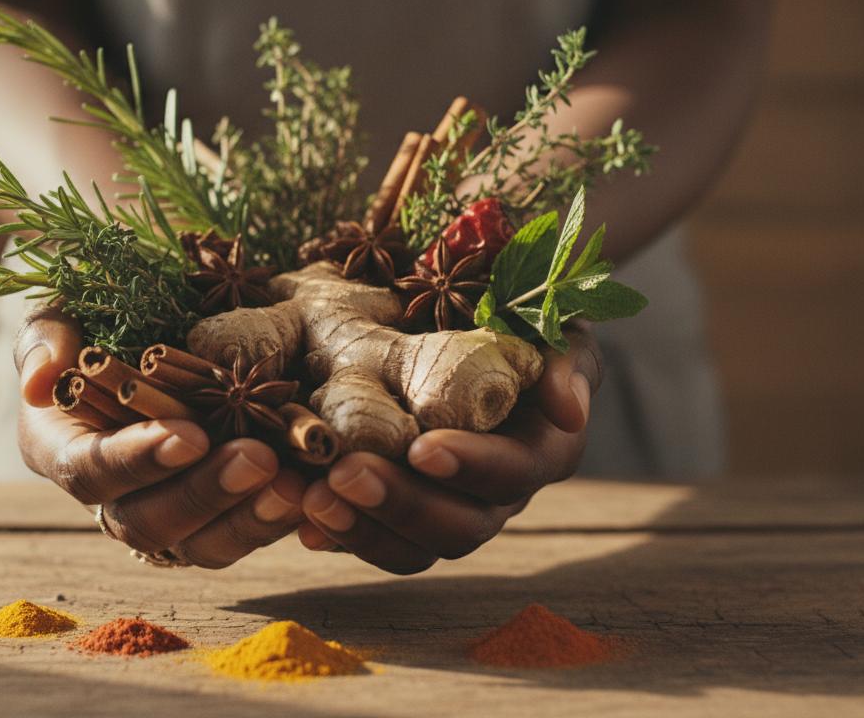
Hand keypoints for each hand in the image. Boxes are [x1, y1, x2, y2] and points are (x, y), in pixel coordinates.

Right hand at [14, 308, 305, 567]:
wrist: (147, 329)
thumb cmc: (95, 315)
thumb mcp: (61, 311)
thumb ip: (44, 337)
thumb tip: (42, 379)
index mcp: (59, 447)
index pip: (89, 470)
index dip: (137, 460)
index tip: (189, 436)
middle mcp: (108, 494)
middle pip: (147, 521)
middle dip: (204, 493)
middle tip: (259, 458)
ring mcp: (164, 510)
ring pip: (199, 544)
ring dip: (248, 520)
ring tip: (294, 488)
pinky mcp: (213, 518)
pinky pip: (242, 537)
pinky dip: (278, 522)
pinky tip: (313, 499)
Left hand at [297, 325, 601, 573]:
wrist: (481, 320)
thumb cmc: (526, 316)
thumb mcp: (554, 323)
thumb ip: (566, 361)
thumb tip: (567, 412)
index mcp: (542, 450)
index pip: (512, 473)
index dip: (471, 467)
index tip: (422, 447)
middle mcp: (498, 492)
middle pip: (459, 526)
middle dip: (400, 504)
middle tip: (343, 474)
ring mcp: (450, 507)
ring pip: (413, 546)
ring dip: (360, 528)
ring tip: (310, 497)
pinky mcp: (403, 509)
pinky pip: (372, 537)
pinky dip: (335, 530)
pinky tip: (296, 511)